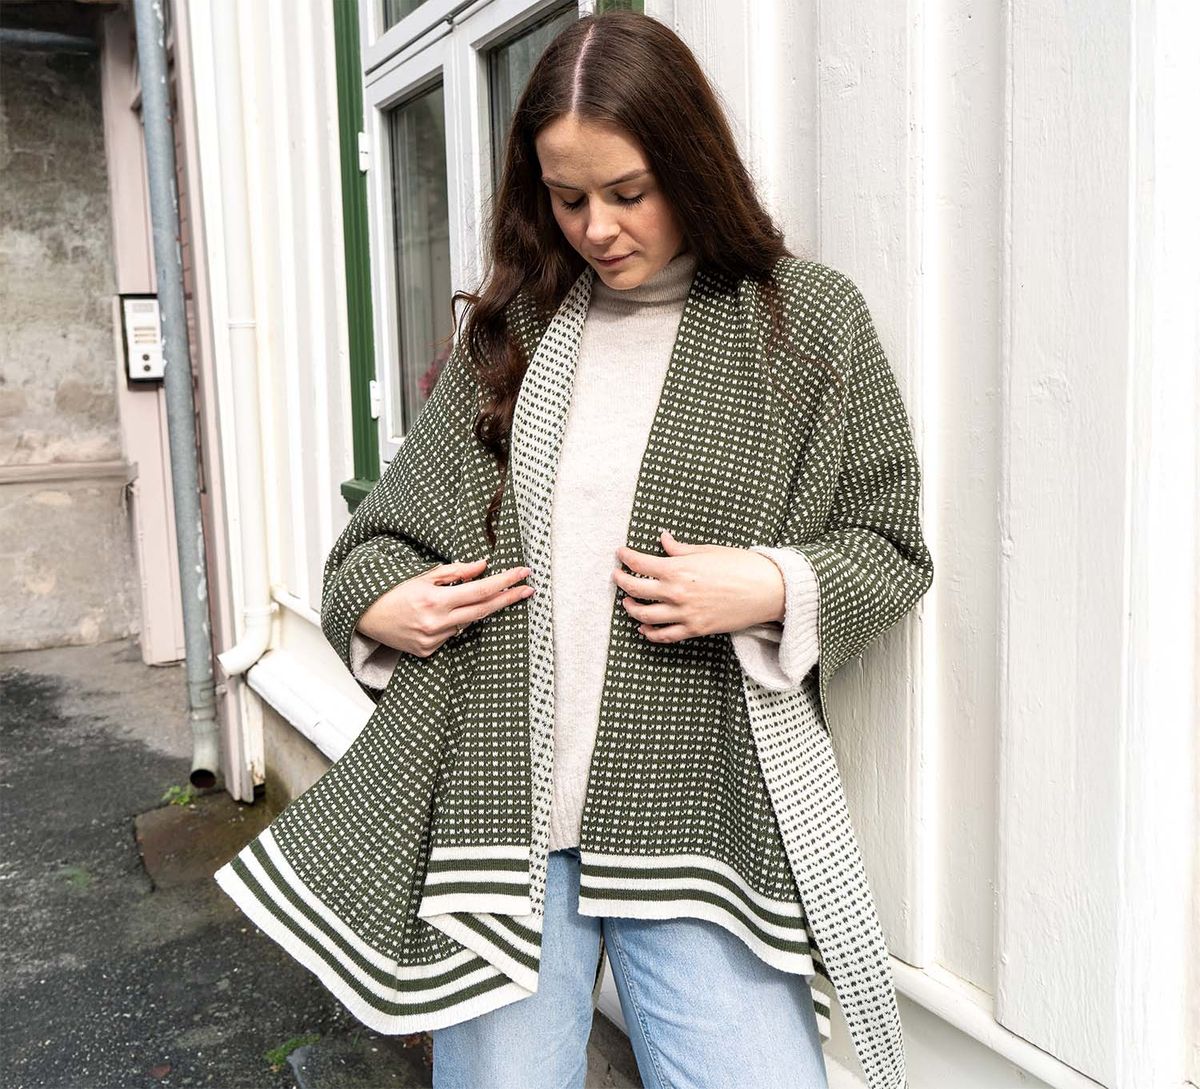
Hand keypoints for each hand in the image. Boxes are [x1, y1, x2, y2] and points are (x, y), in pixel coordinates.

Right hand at [356, 558, 532, 658]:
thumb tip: (483, 566)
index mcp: (435, 600)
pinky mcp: (428, 652)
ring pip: (467, 623)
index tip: (523, 574)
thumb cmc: (393, 591)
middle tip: (527, 589)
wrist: (365, 617)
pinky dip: (453, 623)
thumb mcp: (424, 576)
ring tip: (455, 600)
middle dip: (508, 598)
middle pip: (484, 611)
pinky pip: (452, 635)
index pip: (480, 591)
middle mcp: (436, 623)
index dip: (505, 582)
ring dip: (471, 610)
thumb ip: (456, 572)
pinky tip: (438, 617)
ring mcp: (432, 640)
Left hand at [613, 529, 785, 643]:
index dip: (626, 558)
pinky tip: (643, 627)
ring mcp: (685, 614)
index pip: (640, 564)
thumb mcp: (708, 551)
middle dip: (622, 582)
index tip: (620, 554)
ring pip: (645, 615)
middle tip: (618, 576)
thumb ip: (681, 549)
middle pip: (636, 590)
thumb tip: (664, 540)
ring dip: (631, 608)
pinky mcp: (695, 629)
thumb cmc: (741, 565)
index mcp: (678, 569)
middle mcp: (676, 593)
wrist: (768, 590)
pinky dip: (650, 633)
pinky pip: (665, 635)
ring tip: (626, 602)